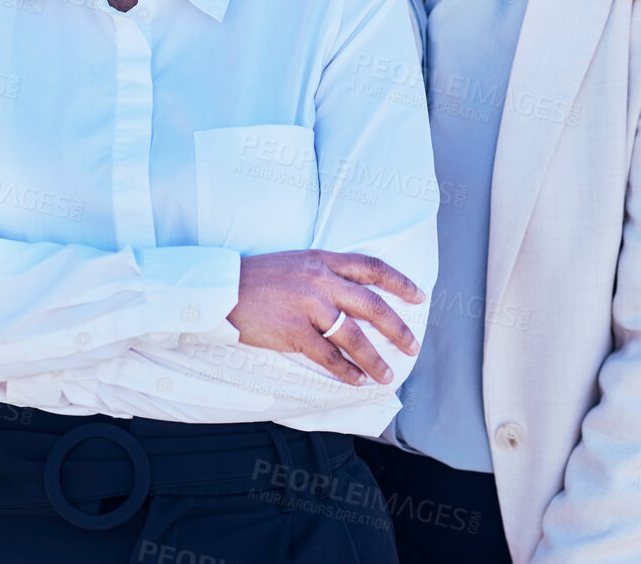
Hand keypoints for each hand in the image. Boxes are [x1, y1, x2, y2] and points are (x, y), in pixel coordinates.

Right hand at [229, 251, 424, 386]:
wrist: (222, 288)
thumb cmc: (258, 277)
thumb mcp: (297, 263)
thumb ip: (325, 274)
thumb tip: (352, 295)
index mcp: (324, 260)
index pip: (372, 267)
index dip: (399, 282)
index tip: (418, 296)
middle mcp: (321, 280)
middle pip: (372, 305)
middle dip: (397, 328)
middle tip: (412, 346)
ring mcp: (308, 306)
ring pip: (354, 336)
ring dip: (374, 359)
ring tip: (386, 375)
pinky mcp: (293, 331)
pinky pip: (328, 355)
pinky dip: (345, 370)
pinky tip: (356, 380)